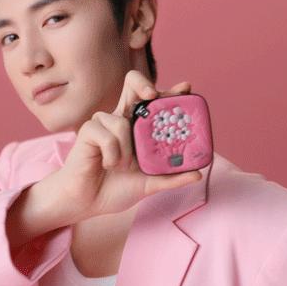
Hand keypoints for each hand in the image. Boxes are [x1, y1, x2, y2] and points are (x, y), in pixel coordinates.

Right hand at [47, 70, 201, 226]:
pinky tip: (107, 165)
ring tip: (122, 166)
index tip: (186, 88)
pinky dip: (112, 154)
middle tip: (153, 94)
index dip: (169, 92)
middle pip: (132, 84)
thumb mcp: (149, 184)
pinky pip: (106, 135)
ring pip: (121, 121)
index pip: (153, 101)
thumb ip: (171, 178)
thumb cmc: (115, 189)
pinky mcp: (88, 130)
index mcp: (137, 127)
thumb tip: (198, 174)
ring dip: (125, 149)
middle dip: (143, 83)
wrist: (88, 203)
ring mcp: (103, 123)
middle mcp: (121, 119)